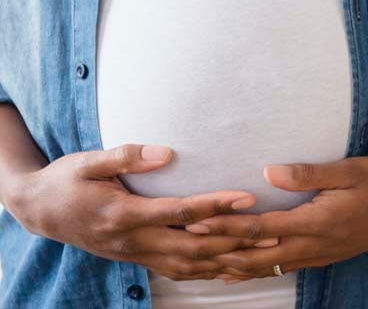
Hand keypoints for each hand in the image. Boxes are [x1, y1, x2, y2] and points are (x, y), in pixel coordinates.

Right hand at [5, 144, 271, 280]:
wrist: (40, 211)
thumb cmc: (66, 180)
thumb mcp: (87, 162)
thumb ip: (126, 156)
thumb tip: (165, 153)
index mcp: (124, 214)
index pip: (179, 212)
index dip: (215, 204)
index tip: (247, 197)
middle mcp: (134, 240)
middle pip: (193, 244)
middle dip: (235, 239)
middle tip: (272, 230)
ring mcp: (136, 253)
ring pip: (189, 264)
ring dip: (227, 259)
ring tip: (264, 253)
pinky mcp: (138, 258)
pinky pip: (178, 270)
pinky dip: (206, 270)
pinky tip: (231, 267)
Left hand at [186, 157, 367, 280]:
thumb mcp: (350, 169)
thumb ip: (310, 173)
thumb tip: (270, 171)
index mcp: (316, 222)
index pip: (261, 228)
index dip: (226, 226)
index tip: (196, 220)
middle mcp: (312, 245)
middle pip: (254, 254)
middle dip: (217, 249)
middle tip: (183, 246)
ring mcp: (316, 255)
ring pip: (264, 268)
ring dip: (229, 265)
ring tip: (197, 264)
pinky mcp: (320, 257)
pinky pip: (278, 269)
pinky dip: (251, 272)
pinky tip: (232, 272)